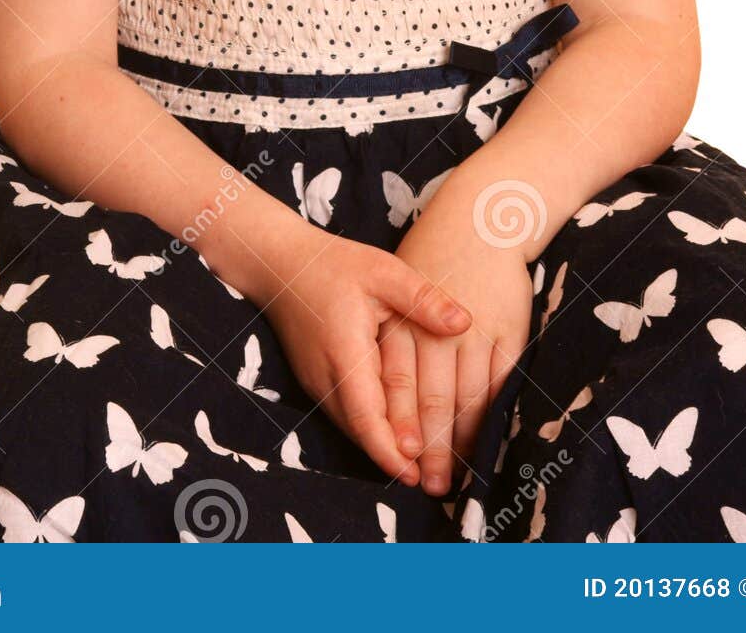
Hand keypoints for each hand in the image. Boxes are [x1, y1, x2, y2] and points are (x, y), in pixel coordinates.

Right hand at [261, 221, 473, 485]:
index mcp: (345, 352)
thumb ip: (423, 299)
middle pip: (361, 432)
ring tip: (420, 466)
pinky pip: (345, 415)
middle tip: (432, 481)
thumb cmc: (335, 264)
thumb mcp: (384, 271)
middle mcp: (326, 377)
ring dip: (381, 448)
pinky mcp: (316, 381)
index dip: (389, 451)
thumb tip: (465, 323)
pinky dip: (370, 430)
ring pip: (351, 428)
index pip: (367, 417)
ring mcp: (316, 382)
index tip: (415, 474)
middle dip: (393, 460)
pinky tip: (394, 434)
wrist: (280, 264)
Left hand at [381, 197, 533, 497]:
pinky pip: (500, 382)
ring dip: (464, 440)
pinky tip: (488, 438)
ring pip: (470, 397)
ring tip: (458, 475)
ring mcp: (479, 332)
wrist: (480, 218)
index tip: (400, 462)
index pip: (399, 385)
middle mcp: (441, 332)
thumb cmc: (432, 256)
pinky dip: (494, 414)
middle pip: (435, 400)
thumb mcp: (391, 283)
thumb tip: (375, 389)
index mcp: (406, 321)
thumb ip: (385, 340)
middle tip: (431, 486)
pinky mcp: (509, 330)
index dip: (399, 427)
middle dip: (432, 447)